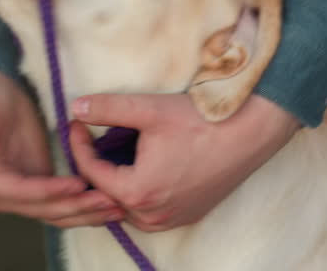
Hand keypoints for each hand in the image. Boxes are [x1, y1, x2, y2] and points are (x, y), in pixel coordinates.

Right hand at [0, 65, 123, 227]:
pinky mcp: (41, 186)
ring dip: (87, 213)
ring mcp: (24, 194)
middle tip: (109, 199)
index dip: (49, 191)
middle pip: (43, 209)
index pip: (20, 193)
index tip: (78, 183)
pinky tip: (111, 205)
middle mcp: (3, 194)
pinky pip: (65, 203)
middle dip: (76, 207)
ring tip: (117, 207)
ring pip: (58, 213)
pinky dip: (86, 207)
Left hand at [67, 92, 299, 232]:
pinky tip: (140, 166)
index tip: (76, 122)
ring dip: (116, 182)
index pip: (91, 173)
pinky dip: (139, 191)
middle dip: (94, 166)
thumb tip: (76, 107)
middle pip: (107, 194)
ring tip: (111, 151)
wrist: (250, 132)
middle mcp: (152, 216)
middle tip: (89, 137)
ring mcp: (172, 219)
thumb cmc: (200, 121)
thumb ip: (107, 108)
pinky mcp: (188, 215)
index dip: (78, 145)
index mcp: (138, 192)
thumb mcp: (149, 109)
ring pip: (127, 206)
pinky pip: (150, 210)